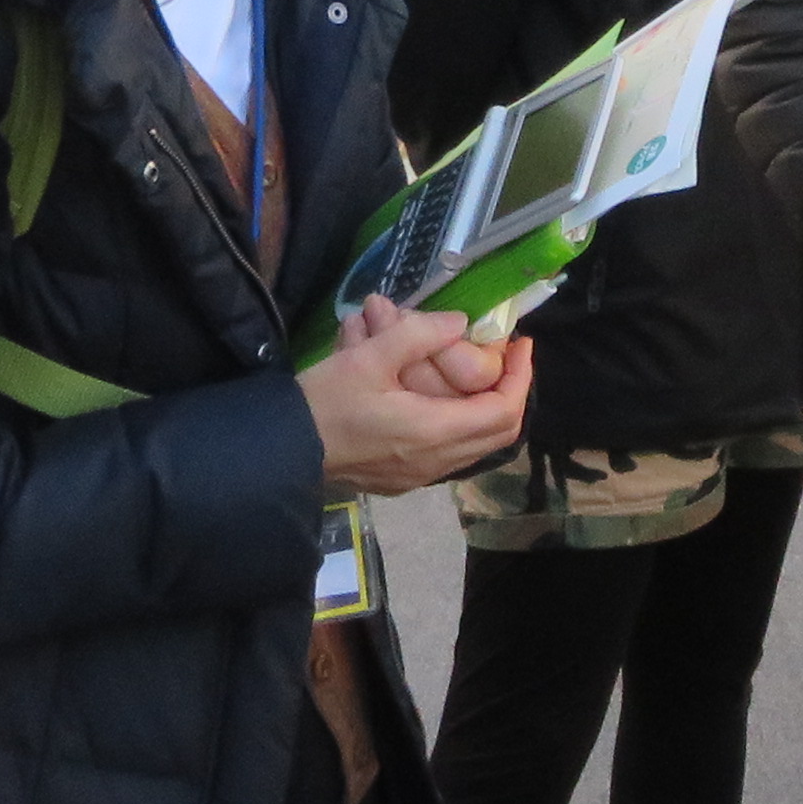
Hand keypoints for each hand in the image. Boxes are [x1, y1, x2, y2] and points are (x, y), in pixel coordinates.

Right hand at [303, 300, 532, 493]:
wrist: (282, 451)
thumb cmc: (326, 402)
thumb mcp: (368, 357)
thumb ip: (418, 335)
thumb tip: (459, 323)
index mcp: (434, 432)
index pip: (503, 412)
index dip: (520, 376)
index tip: (519, 344)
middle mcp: (435, 461)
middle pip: (499, 433)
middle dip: (509, 391)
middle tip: (504, 357)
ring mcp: (419, 476)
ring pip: (475, 445)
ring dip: (484, 408)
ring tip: (474, 372)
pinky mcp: (403, 480)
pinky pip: (450, 453)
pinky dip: (460, 424)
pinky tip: (438, 397)